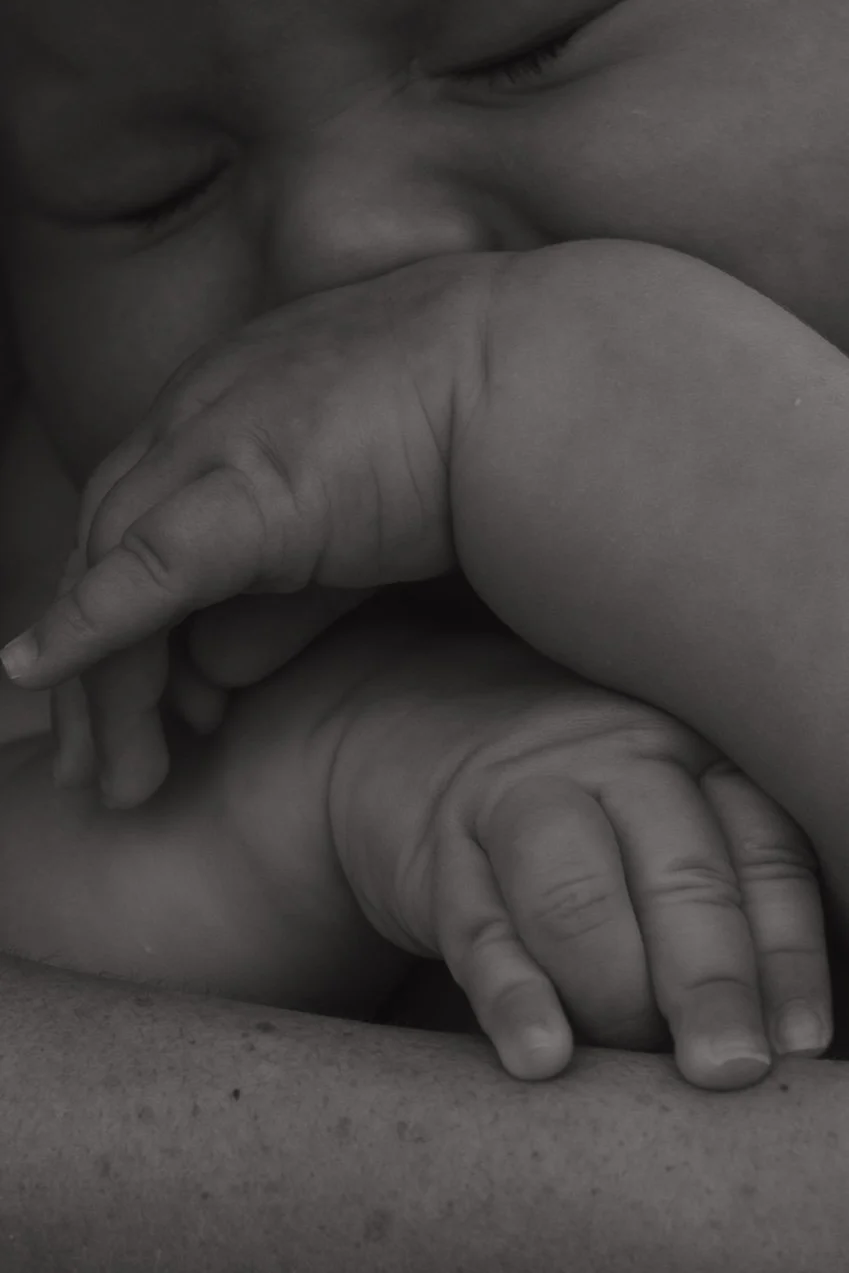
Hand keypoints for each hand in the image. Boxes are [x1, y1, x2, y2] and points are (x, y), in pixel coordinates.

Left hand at [3, 251, 486, 804]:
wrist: (532, 380)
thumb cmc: (467, 441)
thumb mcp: (351, 539)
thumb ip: (276, 605)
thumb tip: (209, 677)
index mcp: (225, 412)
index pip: (139, 526)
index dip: (125, 624)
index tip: (153, 717)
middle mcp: (198, 417)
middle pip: (103, 551)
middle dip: (94, 671)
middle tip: (98, 770)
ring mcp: (213, 441)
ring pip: (113, 571)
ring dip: (102, 684)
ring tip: (113, 779)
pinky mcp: (245, 486)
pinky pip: (145, 566)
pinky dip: (88, 623)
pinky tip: (39, 674)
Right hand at [326, 623, 830, 1089]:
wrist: (426, 739)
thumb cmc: (581, 813)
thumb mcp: (660, 822)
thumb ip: (717, 901)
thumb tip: (773, 1042)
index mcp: (689, 759)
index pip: (764, 855)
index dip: (789, 957)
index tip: (797, 1046)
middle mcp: (612, 763)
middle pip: (678, 874)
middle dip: (711, 984)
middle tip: (728, 1070)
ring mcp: (516, 800)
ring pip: (576, 895)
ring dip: (616, 994)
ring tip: (636, 1069)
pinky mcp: (442, 854)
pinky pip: (481, 930)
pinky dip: (515, 997)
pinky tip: (542, 1054)